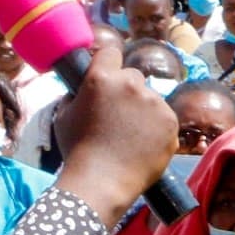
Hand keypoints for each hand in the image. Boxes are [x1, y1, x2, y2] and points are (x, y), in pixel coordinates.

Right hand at [50, 29, 179, 222]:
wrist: (102, 181)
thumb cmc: (77, 150)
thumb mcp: (64, 115)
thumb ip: (77, 94)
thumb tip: (84, 87)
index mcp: (101, 78)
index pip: (110, 52)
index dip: (107, 63)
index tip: (107, 75)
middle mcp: (130, 84)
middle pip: (132, 76)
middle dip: (125, 90)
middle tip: (117, 114)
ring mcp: (154, 102)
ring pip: (150, 97)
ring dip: (142, 109)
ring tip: (130, 135)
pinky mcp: (171, 120)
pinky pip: (164, 116)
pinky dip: (157, 127)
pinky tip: (143, 144)